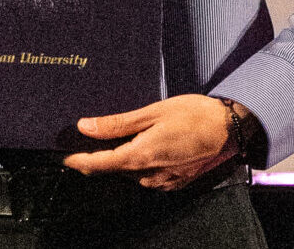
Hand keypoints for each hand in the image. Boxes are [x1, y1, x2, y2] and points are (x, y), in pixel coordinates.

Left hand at [64, 95, 245, 189]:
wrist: (229, 128)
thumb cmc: (192, 114)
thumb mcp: (152, 112)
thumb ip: (117, 123)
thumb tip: (86, 127)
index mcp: (142, 156)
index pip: (101, 165)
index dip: (80, 162)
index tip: (64, 157)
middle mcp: (151, 174)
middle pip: (116, 168)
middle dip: (102, 155)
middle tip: (88, 135)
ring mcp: (165, 181)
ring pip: (133, 171)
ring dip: (123, 157)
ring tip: (119, 134)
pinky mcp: (176, 181)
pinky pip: (150, 174)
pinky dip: (141, 161)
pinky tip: (145, 143)